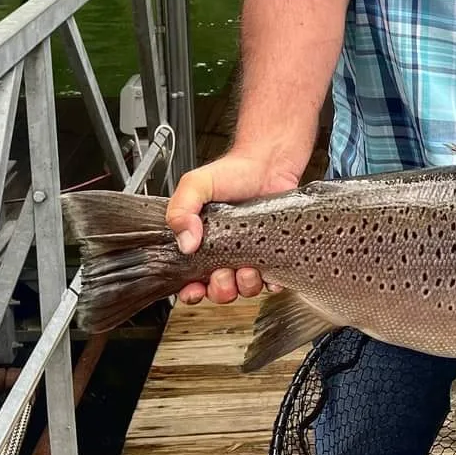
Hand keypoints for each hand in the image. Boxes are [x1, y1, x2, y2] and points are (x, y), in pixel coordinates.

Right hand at [165, 149, 299, 305]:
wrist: (269, 162)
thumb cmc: (233, 171)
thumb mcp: (196, 185)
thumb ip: (181, 209)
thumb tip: (185, 243)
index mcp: (203, 243)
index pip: (191, 280)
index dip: (191, 292)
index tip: (195, 289)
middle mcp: (226, 252)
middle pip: (220, 291)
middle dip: (220, 290)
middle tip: (224, 273)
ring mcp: (251, 254)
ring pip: (245, 288)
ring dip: (245, 286)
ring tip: (248, 269)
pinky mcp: (275, 252)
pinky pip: (274, 280)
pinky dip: (272, 283)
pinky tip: (270, 272)